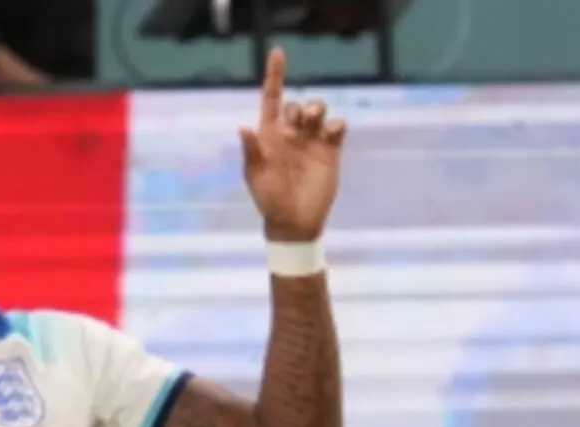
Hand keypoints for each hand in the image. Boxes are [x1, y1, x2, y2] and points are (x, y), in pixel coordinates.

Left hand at [240, 48, 347, 242]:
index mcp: (270, 134)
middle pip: (298, 105)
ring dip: (317, 109)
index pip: (272, 99)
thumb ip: (251, 151)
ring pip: (318, 110)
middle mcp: (291, 133)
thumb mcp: (255, 175)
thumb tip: (243, 127)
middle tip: (300, 120)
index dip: (274, 76)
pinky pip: (336, 127)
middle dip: (300, 107)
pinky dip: (335, 124)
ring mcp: (311, 140)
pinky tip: (330, 132)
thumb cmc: (268, 198)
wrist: (293, 220)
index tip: (277, 53)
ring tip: (315, 121)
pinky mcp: (330, 150)